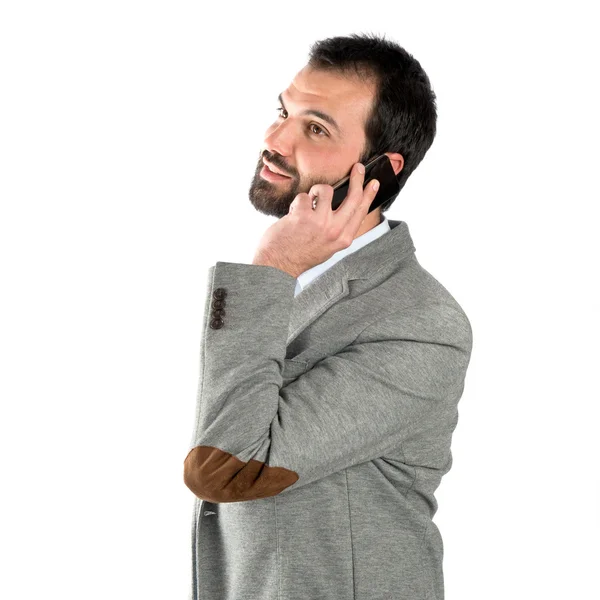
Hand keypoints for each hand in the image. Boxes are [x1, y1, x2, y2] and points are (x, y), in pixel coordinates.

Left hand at [252, 162, 379, 277]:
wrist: (279, 264)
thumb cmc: (301, 254)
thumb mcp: (328, 246)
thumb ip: (338, 228)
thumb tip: (343, 206)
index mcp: (343, 239)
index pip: (361, 212)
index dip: (369, 195)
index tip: (373, 183)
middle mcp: (335, 231)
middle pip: (353, 197)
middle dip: (357, 178)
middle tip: (357, 167)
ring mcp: (320, 223)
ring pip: (326, 191)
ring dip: (315, 192)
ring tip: (308, 204)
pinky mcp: (303, 216)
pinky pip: (304, 196)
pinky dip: (297, 203)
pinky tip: (293, 215)